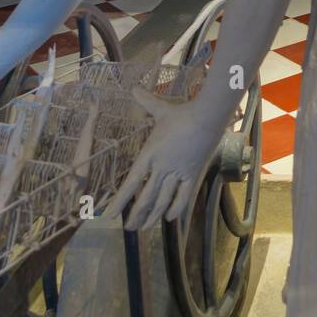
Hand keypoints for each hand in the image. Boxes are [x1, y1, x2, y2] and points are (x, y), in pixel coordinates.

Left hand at [112, 88, 220, 229]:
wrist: (207, 118)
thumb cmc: (182, 113)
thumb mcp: (161, 109)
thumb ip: (145, 101)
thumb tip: (133, 88)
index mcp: (149, 154)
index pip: (131, 183)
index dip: (120, 201)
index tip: (110, 215)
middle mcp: (161, 168)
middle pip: (146, 197)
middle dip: (136, 215)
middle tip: (128, 229)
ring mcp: (177, 173)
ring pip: (163, 200)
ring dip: (153, 216)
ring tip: (145, 228)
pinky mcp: (193, 175)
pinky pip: (182, 197)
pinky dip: (175, 209)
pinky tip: (169, 217)